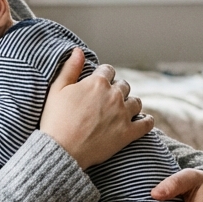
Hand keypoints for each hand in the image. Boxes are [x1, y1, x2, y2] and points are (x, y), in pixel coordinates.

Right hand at [39, 48, 151, 168]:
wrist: (62, 151)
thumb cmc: (55, 120)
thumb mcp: (56, 90)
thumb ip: (70, 68)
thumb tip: (78, 50)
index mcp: (97, 82)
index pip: (108, 70)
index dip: (103, 76)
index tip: (99, 83)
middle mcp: (114, 95)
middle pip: (123, 85)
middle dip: (117, 90)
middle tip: (107, 100)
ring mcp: (123, 114)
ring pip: (136, 102)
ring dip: (130, 104)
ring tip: (122, 111)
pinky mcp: (129, 133)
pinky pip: (147, 123)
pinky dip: (146, 121)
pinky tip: (143, 121)